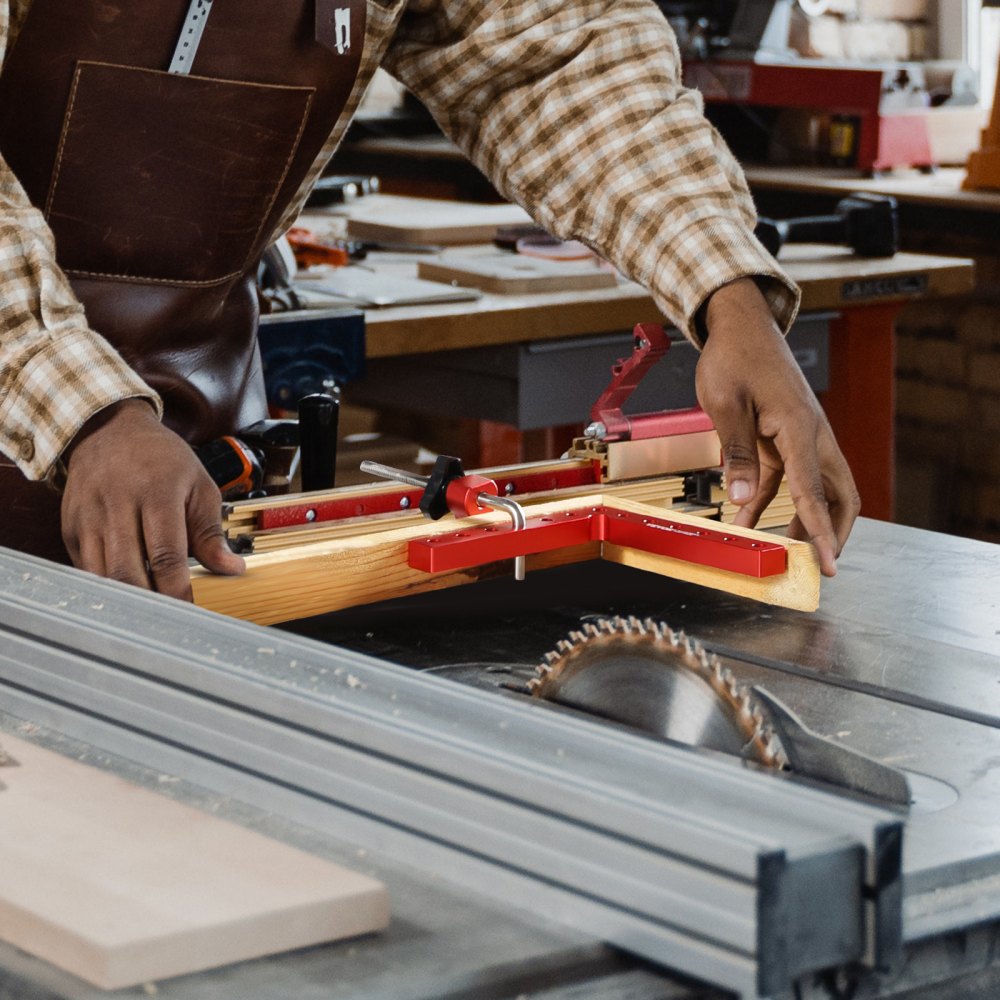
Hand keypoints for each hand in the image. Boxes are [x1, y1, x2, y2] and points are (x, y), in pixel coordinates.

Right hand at [61, 400, 244, 598]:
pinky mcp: (71, 527)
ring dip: (126, 598)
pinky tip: (126, 591)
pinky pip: (86, 568)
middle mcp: (117, 504)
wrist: (109, 430)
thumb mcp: (199, 486)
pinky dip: (106, 585)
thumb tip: (231, 570)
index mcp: (156, 492)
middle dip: (149, 602)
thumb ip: (211, 532)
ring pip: (102, 575)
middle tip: (170, 621)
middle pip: (127, 571)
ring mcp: (88, 517)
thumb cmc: (162, 460)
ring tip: (150, 612)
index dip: (177, 590)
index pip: (166, 554)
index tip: (192, 611)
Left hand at [694, 279, 859, 576]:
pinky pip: (786, 479)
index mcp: (800, 429)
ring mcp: (800, 438)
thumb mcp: (725, 405)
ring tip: (781, 551)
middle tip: (817, 564)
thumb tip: (743, 498)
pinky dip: (771, 502)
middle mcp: (811, 436)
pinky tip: (746, 521)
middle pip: (839, 495)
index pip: (815, 492)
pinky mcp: (784, 438)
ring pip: (816, 489)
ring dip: (802, 520)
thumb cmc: (735, 358)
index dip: (821, 533)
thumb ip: (737, 452)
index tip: (828, 564)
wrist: (740, 327)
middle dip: (831, 531)